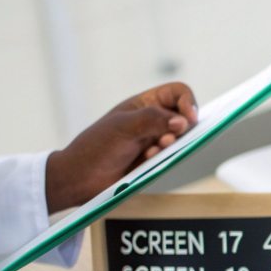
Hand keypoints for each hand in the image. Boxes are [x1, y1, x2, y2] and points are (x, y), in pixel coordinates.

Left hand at [45, 82, 197, 213]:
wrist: (82, 177)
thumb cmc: (97, 146)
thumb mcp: (125, 126)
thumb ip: (154, 120)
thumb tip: (183, 122)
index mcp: (145, 104)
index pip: (177, 93)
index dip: (188, 103)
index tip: (189, 120)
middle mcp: (153, 120)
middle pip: (184, 117)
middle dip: (180, 129)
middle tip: (166, 141)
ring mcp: (155, 141)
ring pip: (180, 139)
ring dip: (170, 146)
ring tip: (152, 152)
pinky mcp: (156, 161)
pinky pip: (172, 157)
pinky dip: (163, 158)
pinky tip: (147, 161)